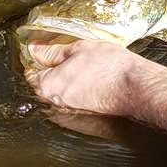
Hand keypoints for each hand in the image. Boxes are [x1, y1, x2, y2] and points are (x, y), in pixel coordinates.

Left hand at [25, 40, 166, 139]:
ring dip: (66, 80)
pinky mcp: (84, 118)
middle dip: (51, 69)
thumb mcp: (79, 48)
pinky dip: (78, 91)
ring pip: (60, 93)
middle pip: (44, 85)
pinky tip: (92, 80)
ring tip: (84, 66)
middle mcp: (55, 104)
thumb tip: (35, 49)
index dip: (36, 57)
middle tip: (67, 53)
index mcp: (48, 86)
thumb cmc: (110, 67)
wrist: (136, 88)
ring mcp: (70, 113)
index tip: (45, 48)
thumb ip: (53, 51)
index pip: (30, 72)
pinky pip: (73, 101)